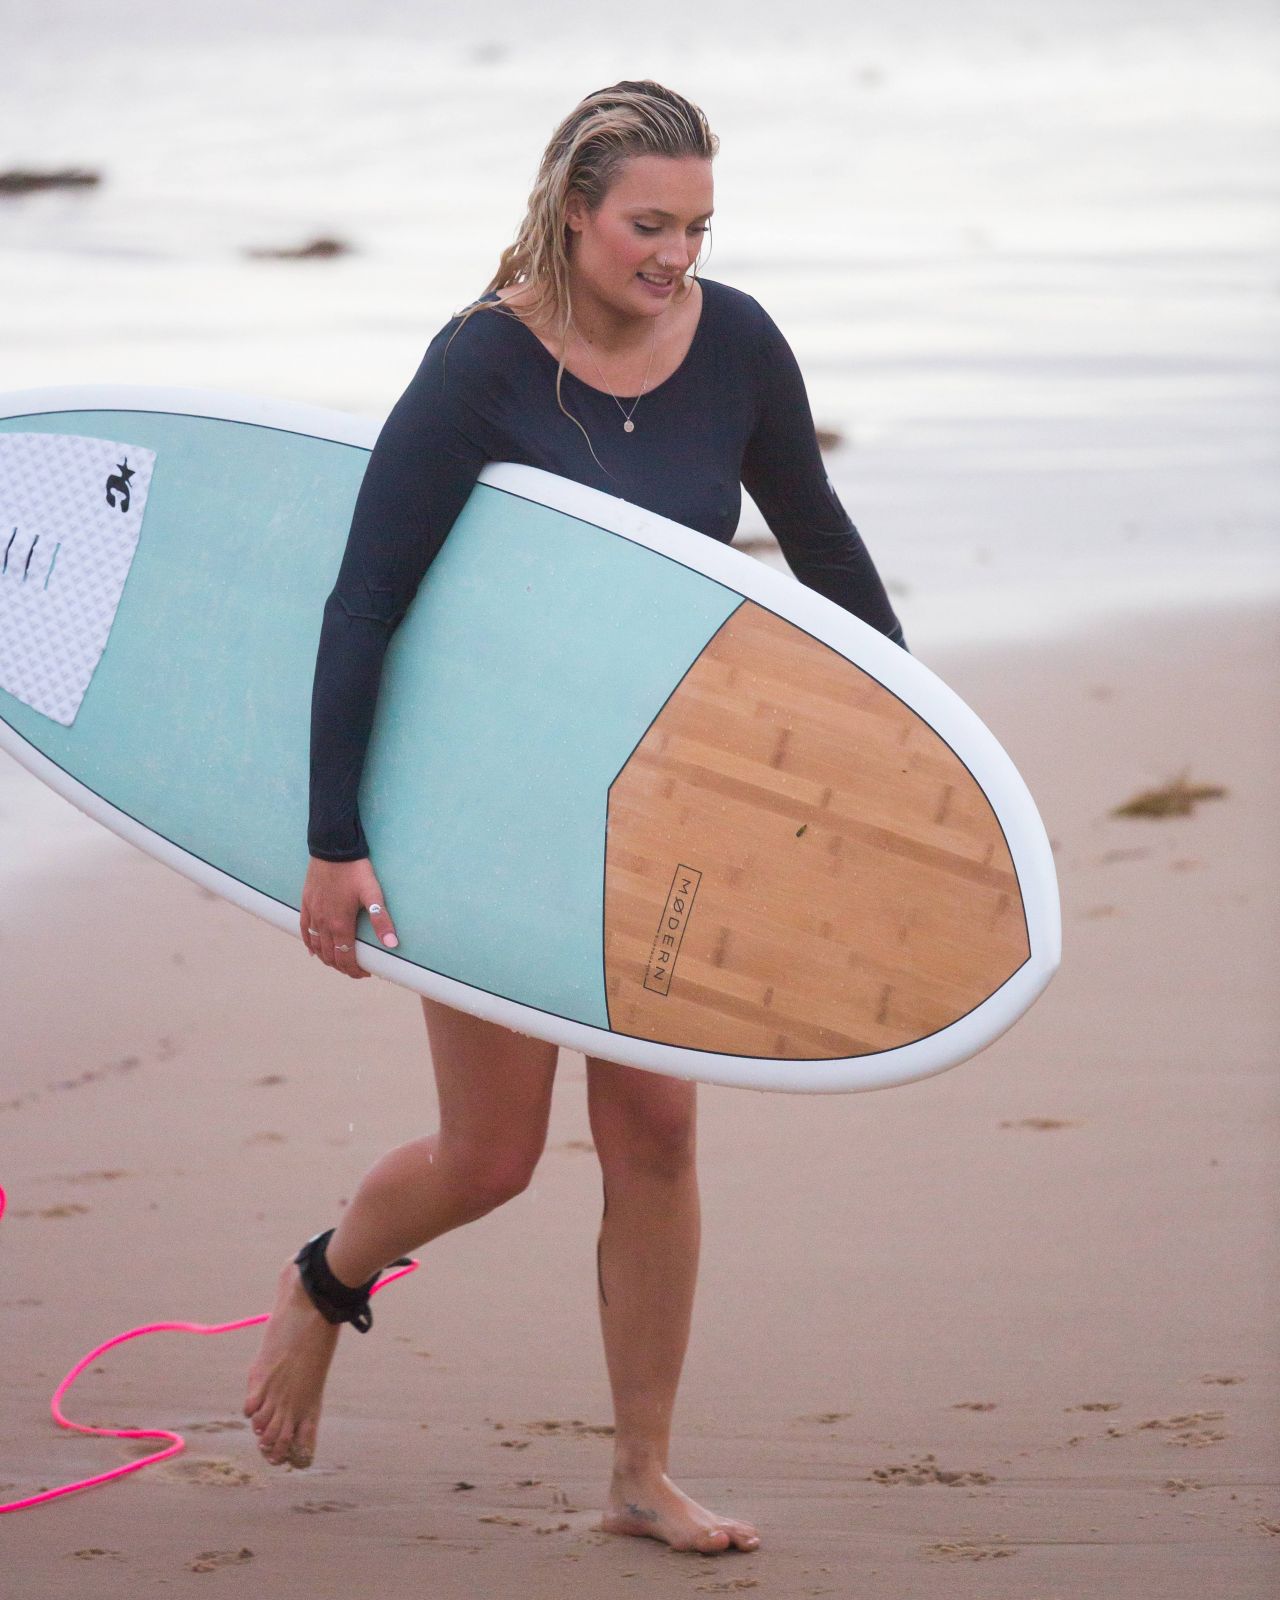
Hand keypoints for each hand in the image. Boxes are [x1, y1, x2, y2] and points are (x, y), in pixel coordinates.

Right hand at [300, 857, 398, 979]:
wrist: (332, 848)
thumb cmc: (355, 870)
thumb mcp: (373, 894)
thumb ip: (381, 920)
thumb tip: (392, 943)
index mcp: (340, 924)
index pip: (345, 957)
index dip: (355, 969)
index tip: (364, 973)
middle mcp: (324, 923)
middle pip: (330, 955)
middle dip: (343, 967)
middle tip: (355, 971)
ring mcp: (313, 914)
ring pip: (316, 946)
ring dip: (327, 958)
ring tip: (338, 963)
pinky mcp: (306, 904)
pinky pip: (304, 930)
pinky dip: (309, 944)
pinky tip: (313, 950)